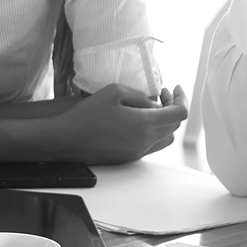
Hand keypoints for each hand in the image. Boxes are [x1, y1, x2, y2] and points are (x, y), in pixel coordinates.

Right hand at [52, 83, 187, 163]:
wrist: (66, 140)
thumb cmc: (86, 114)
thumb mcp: (114, 91)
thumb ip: (140, 95)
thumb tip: (152, 103)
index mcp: (144, 124)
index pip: (179, 113)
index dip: (181, 98)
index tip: (174, 88)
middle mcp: (145, 141)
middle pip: (175, 126)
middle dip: (173, 108)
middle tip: (162, 95)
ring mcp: (137, 152)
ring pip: (165, 139)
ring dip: (165, 123)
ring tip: (152, 110)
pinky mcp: (128, 158)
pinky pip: (151, 146)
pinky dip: (152, 132)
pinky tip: (138, 122)